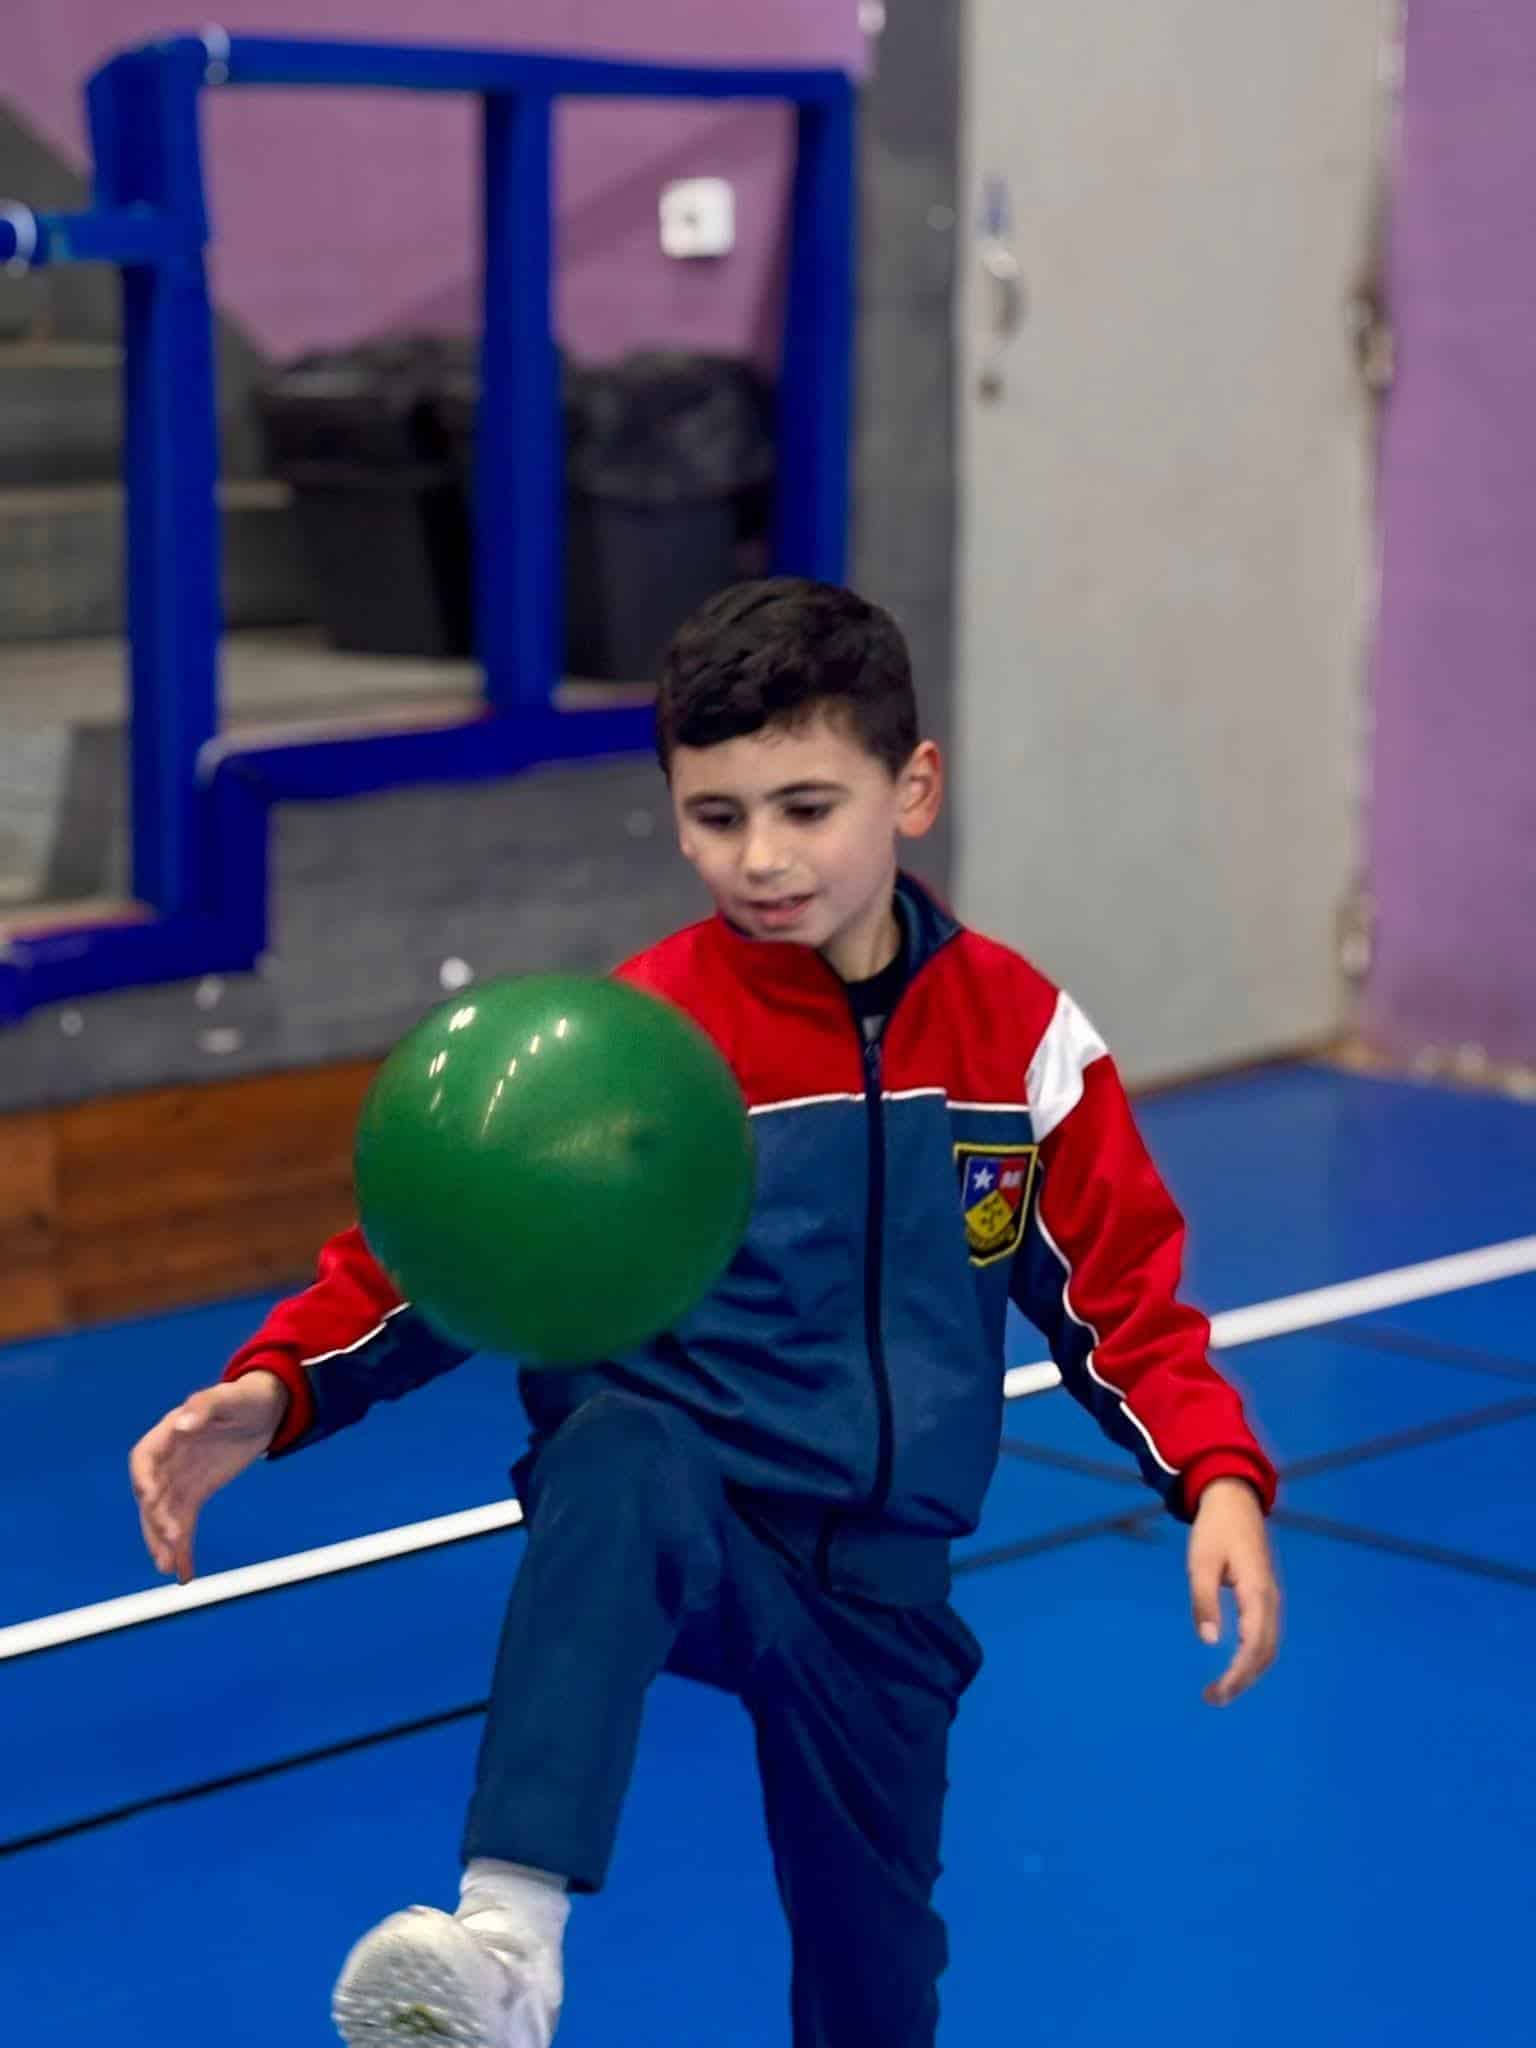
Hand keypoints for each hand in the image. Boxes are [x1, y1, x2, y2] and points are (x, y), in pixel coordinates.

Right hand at [128, 1373, 287, 1583]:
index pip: (145, 1458)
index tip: (149, 1498)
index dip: (143, 1478)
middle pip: (152, 1494)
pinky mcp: (195, 1494)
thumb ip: (205, 1406)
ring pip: (164, 1516)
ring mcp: (180, 1480)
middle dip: (156, 1519)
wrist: (265, 1409)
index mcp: (169, 1432)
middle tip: (169, 1542)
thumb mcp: (231, 1396)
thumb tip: (182, 1423)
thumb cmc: (245, 1397)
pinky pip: (184, 1524)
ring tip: (169, 1567)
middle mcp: (168, 1460)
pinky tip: (185, 1573)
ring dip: (164, 1542)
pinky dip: (183, 1548)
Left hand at [1187, 1477, 1280, 1706]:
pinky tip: (1233, 1664)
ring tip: (1220, 1688)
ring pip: (1268, 1646)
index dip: (1238, 1674)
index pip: (1254, 1647)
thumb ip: (1204, 1601)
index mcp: (1257, 1593)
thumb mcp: (1201, 1563)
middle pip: (1265, 1653)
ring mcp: (1271, 1598)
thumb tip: (1209, 1642)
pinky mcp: (1264, 1596)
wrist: (1234, 1500)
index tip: (1218, 1692)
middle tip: (1213, 1698)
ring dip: (1248, 1670)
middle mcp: (1270, 1600)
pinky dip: (1252, 1656)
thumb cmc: (1215, 1529)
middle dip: (1242, 1680)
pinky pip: (1264, 1634)